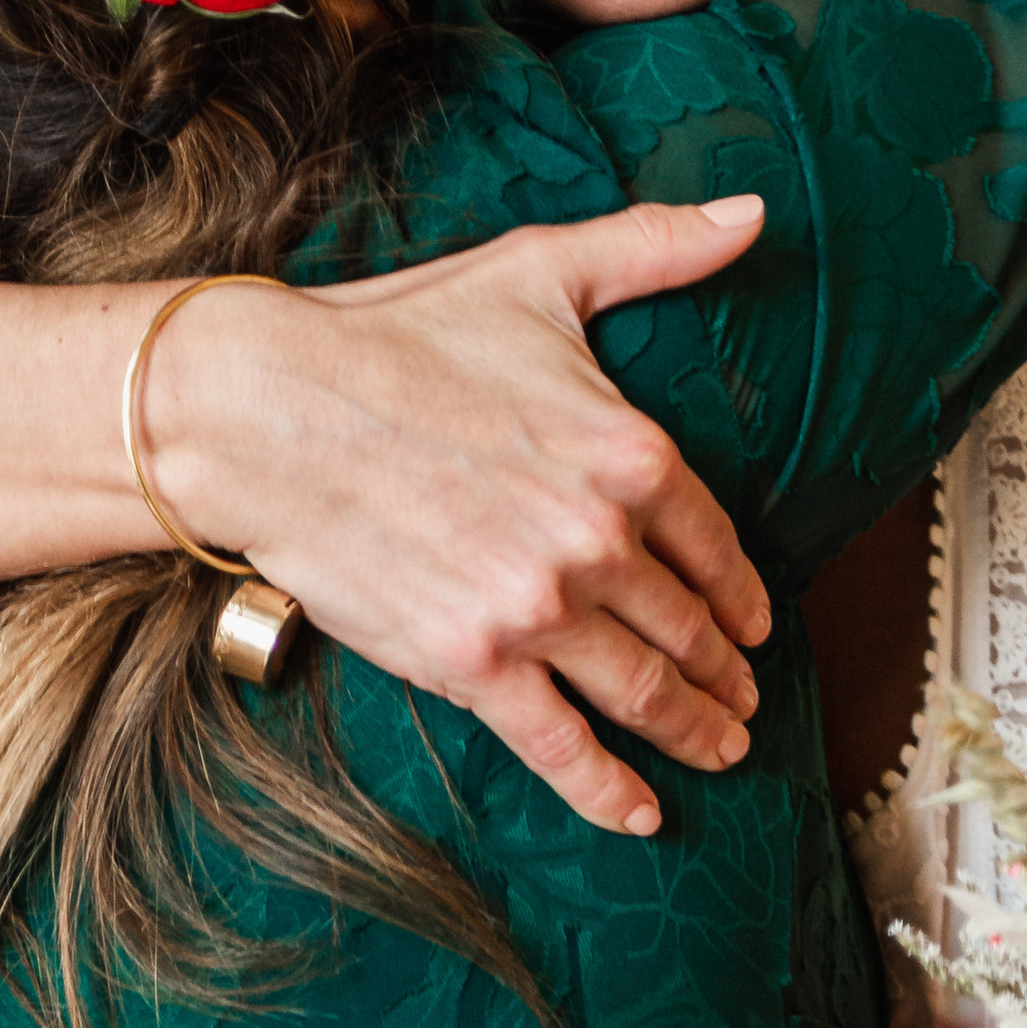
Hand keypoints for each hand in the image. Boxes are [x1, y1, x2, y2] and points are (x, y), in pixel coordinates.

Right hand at [145, 197, 775, 839]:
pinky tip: (642, 813)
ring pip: (644, 691)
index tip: (757, 629)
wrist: (270, 408)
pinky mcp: (473, 663)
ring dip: (693, 730)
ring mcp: (539, 610)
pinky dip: (610, 788)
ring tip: (718, 750)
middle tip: (746, 703)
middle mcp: (600, 541)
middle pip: (689, 629)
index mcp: (632, 453)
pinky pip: (563, 744)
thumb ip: (654, 250)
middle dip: (728, 676)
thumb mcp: (539, 274)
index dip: (745, 597)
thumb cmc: (399, 334)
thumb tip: (753, 214)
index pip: (718, 545)